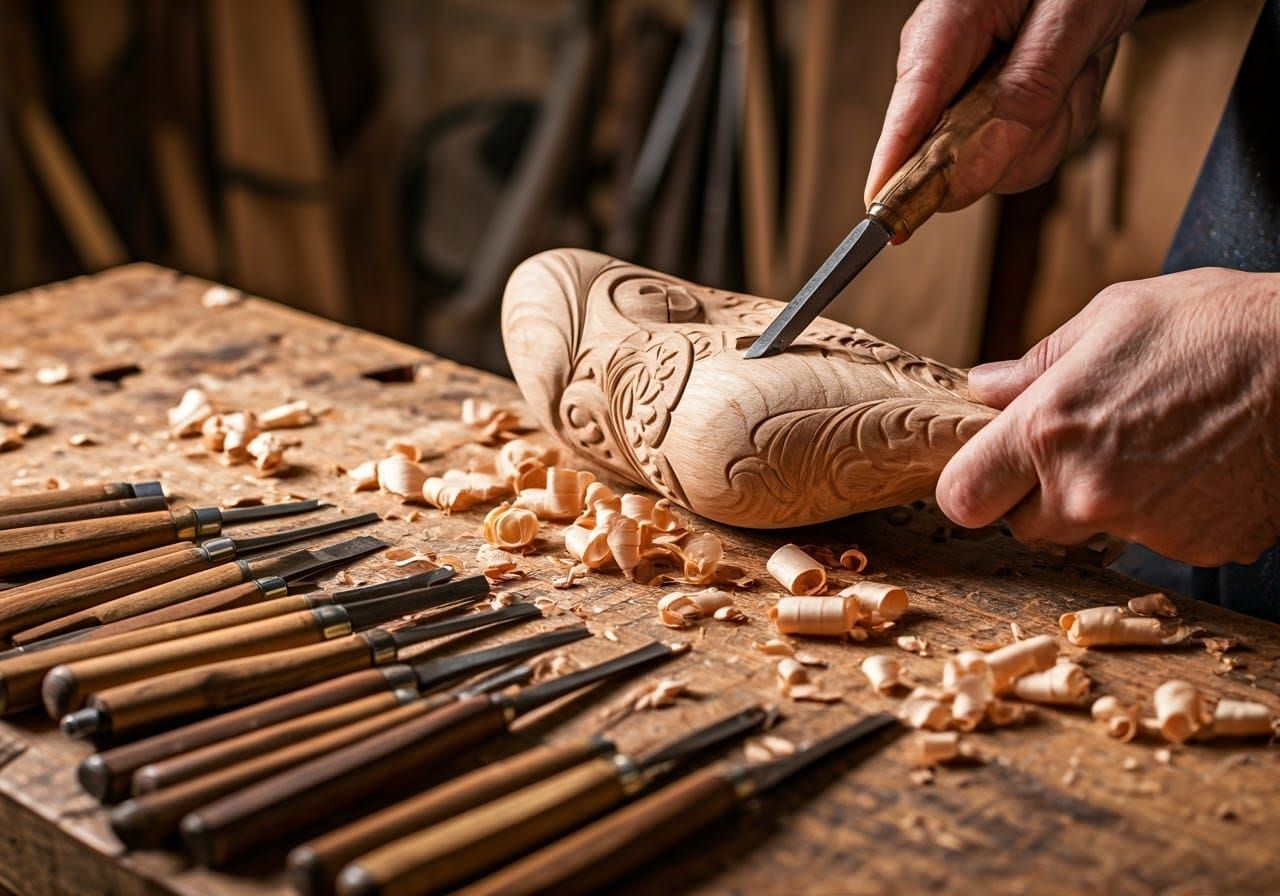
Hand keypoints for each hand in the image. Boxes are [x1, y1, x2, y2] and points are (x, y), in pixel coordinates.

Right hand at [864, 0, 1142, 214]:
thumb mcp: (1069, 15)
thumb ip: (1030, 86)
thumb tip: (981, 162)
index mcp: (942, 32)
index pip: (906, 118)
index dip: (893, 175)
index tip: (886, 220)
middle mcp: (944, 73)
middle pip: (955, 158)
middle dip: (1024, 139)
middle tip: (1071, 81)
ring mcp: (965, 99)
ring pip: (998, 165)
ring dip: (1052, 128)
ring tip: (1074, 71)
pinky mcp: (989, 117)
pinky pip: (1025, 155)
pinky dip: (1062, 125)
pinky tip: (1071, 82)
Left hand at [937, 269, 1279, 565]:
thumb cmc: (1224, 327)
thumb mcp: (1116, 315)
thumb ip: (1038, 363)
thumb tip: (986, 387)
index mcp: (1051, 430)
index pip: (962, 497)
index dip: (971, 485)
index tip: (986, 468)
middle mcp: (1087, 490)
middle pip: (1022, 523)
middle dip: (1036, 492)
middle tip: (1079, 446)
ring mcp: (1143, 526)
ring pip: (1086, 532)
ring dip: (1099, 503)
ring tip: (1146, 445)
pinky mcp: (1194, 547)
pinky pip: (1153, 540)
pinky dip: (1162, 513)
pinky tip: (1191, 466)